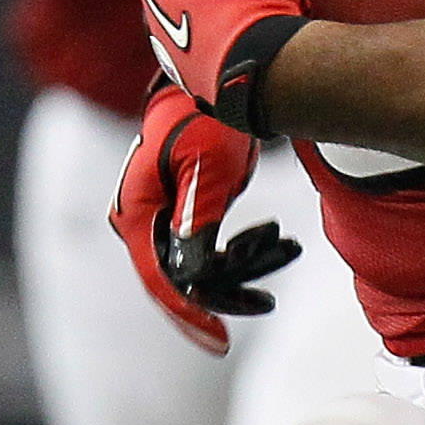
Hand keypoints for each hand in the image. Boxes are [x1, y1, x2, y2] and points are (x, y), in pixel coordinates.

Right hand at [109, 78, 302, 352]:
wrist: (220, 82)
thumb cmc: (209, 118)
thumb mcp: (208, 169)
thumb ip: (197, 221)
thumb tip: (193, 280)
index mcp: (136, 213)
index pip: (162, 279)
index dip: (191, 314)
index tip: (219, 342)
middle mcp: (140, 221)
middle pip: (182, 279)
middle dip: (229, 288)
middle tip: (269, 298)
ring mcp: (159, 219)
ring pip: (201, 266)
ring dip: (244, 266)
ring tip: (288, 246)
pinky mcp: (183, 213)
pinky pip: (210, 248)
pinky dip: (243, 250)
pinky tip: (276, 238)